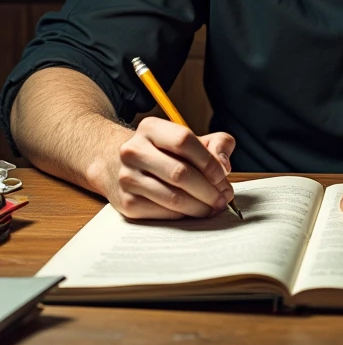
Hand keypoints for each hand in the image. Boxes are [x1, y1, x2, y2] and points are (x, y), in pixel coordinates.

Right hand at [106, 117, 235, 219]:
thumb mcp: (187, 139)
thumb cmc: (163, 153)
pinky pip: (163, 213)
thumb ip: (215, 144)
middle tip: (224, 198)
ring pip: (173, 197)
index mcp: (150, 128)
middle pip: (180, 173)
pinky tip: (194, 211)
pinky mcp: (126, 202)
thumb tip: (224, 165)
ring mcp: (127, 178)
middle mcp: (133, 151)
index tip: (222, 176)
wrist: (117, 165)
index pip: (184, 141)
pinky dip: (184, 215)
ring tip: (214, 207)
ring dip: (200, 206)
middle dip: (209, 190)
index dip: (208, 161)